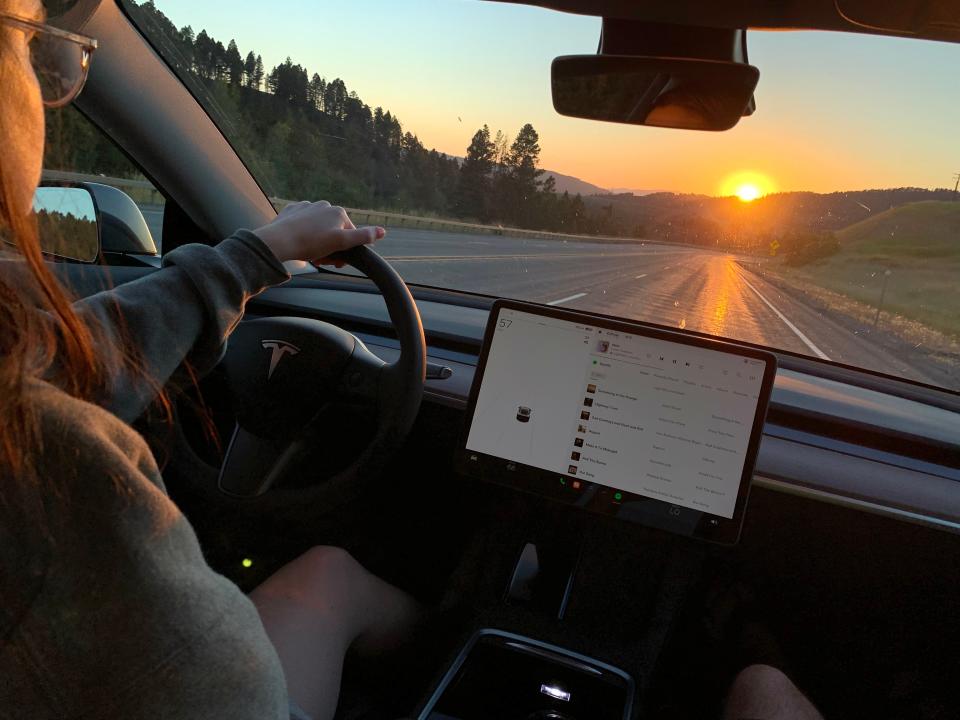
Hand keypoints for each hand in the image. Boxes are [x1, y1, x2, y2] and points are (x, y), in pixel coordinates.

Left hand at [254, 201, 384, 266]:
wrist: (279, 240)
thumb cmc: (311, 242)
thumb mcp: (342, 242)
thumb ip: (363, 236)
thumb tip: (383, 231)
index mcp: (338, 212)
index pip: (349, 233)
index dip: (345, 249)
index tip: (336, 261)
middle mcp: (324, 205)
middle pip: (334, 230)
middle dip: (331, 246)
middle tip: (322, 260)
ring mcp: (307, 206)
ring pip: (318, 227)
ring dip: (318, 242)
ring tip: (309, 253)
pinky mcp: (292, 211)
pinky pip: (302, 224)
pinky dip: (303, 233)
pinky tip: (298, 243)